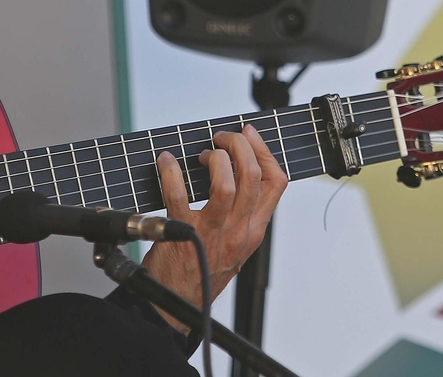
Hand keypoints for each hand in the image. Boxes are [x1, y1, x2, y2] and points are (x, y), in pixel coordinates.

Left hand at [143, 125, 287, 331]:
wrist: (176, 305)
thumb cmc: (202, 271)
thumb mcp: (235, 245)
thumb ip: (240, 213)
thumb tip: (233, 170)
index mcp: (254, 230)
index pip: (276, 183)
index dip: (265, 151)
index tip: (249, 135)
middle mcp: (239, 231)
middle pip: (253, 175)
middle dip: (238, 145)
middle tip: (221, 139)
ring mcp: (212, 233)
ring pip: (227, 184)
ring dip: (214, 159)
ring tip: (201, 155)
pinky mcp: (184, 234)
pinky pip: (179, 195)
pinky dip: (171, 172)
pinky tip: (165, 163)